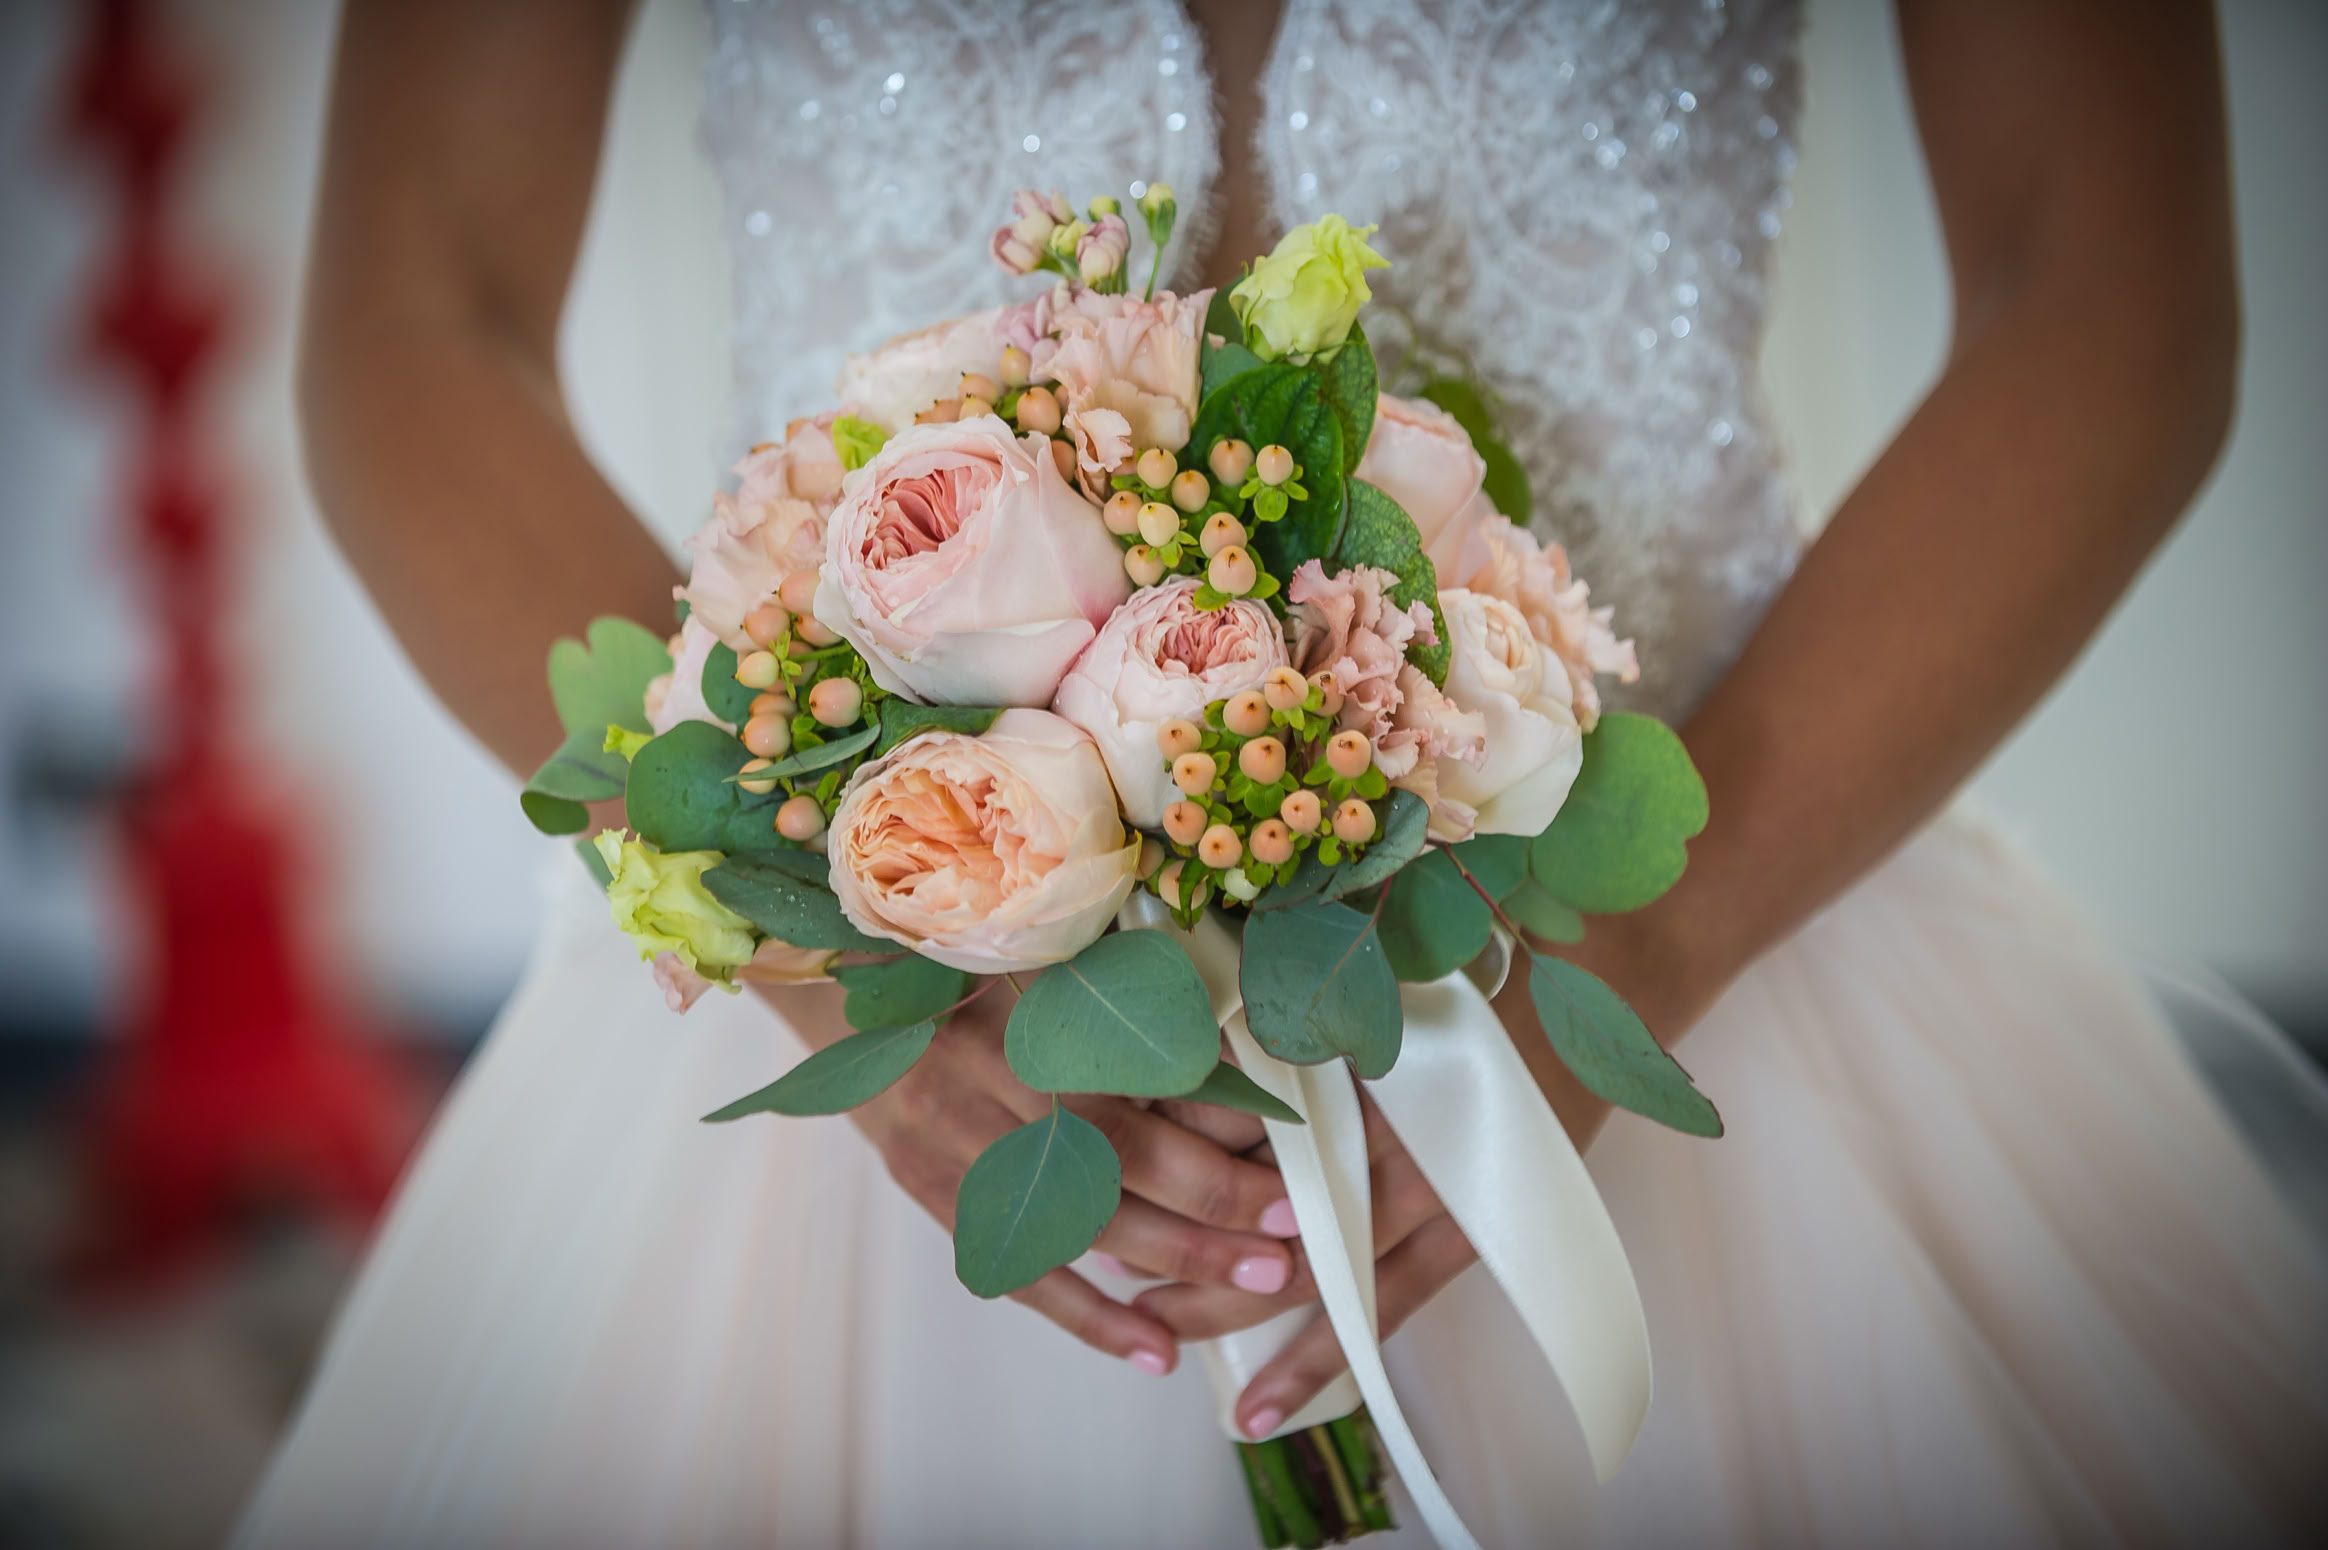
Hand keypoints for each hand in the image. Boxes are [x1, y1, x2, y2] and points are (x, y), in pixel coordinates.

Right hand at [754, 979, 1301, 1376]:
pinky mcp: (931, 1187)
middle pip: (1110, 1152)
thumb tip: (1245, 1070)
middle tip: (1286, 1242)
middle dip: (1209, 1206)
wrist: (851, 989)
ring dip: (1170, 1263)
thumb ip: (1131, 1001)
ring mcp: (951, 1135)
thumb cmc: (979, 968)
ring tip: (1251, 1290)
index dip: (1217, 1123)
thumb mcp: (1051, 957)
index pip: (1135, 1073)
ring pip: (1072, 1216)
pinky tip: (1154, 1350)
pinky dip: (1088, 1315)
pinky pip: (1016, 1267)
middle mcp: (986, 1068)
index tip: (1288, 1160)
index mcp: (1025, 997)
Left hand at [1133, 985, 1614, 1435]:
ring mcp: (1429, 1190)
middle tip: (1108, 1260)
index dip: (1164, 1147)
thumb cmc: (1470, 969)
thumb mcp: (1371, 959)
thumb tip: (1184, 1015)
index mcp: (1351, 1051)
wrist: (1594, 990)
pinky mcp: (1466, 1235)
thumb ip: (1285, 986)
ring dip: (1225, 1308)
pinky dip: (1318, 1360)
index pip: (1232, 1111)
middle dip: (1177, 1243)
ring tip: (1155, 1330)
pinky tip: (1259, 1406)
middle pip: (1257, 1204)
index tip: (1105, 1166)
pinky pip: (1379, 1310)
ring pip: (1306, 1272)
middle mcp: (1385, 1128)